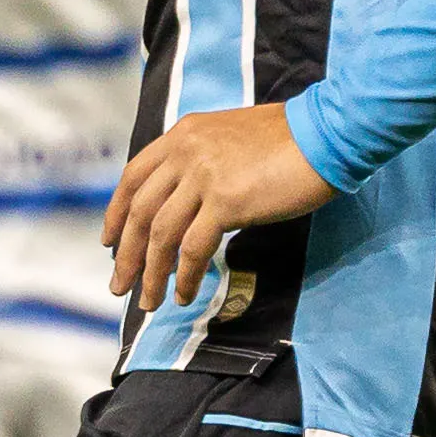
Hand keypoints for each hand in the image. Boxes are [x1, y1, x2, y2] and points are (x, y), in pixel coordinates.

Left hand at [103, 101, 332, 305]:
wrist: (326, 135)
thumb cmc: (290, 140)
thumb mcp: (231, 138)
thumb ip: (203, 160)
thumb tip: (187, 200)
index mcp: (183, 134)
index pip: (134, 177)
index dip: (116, 213)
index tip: (109, 241)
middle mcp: (186, 151)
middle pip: (140, 210)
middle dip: (126, 253)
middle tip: (120, 284)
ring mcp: (203, 175)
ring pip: (160, 233)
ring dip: (151, 273)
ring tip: (149, 302)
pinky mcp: (226, 201)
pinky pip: (193, 248)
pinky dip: (184, 276)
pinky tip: (184, 294)